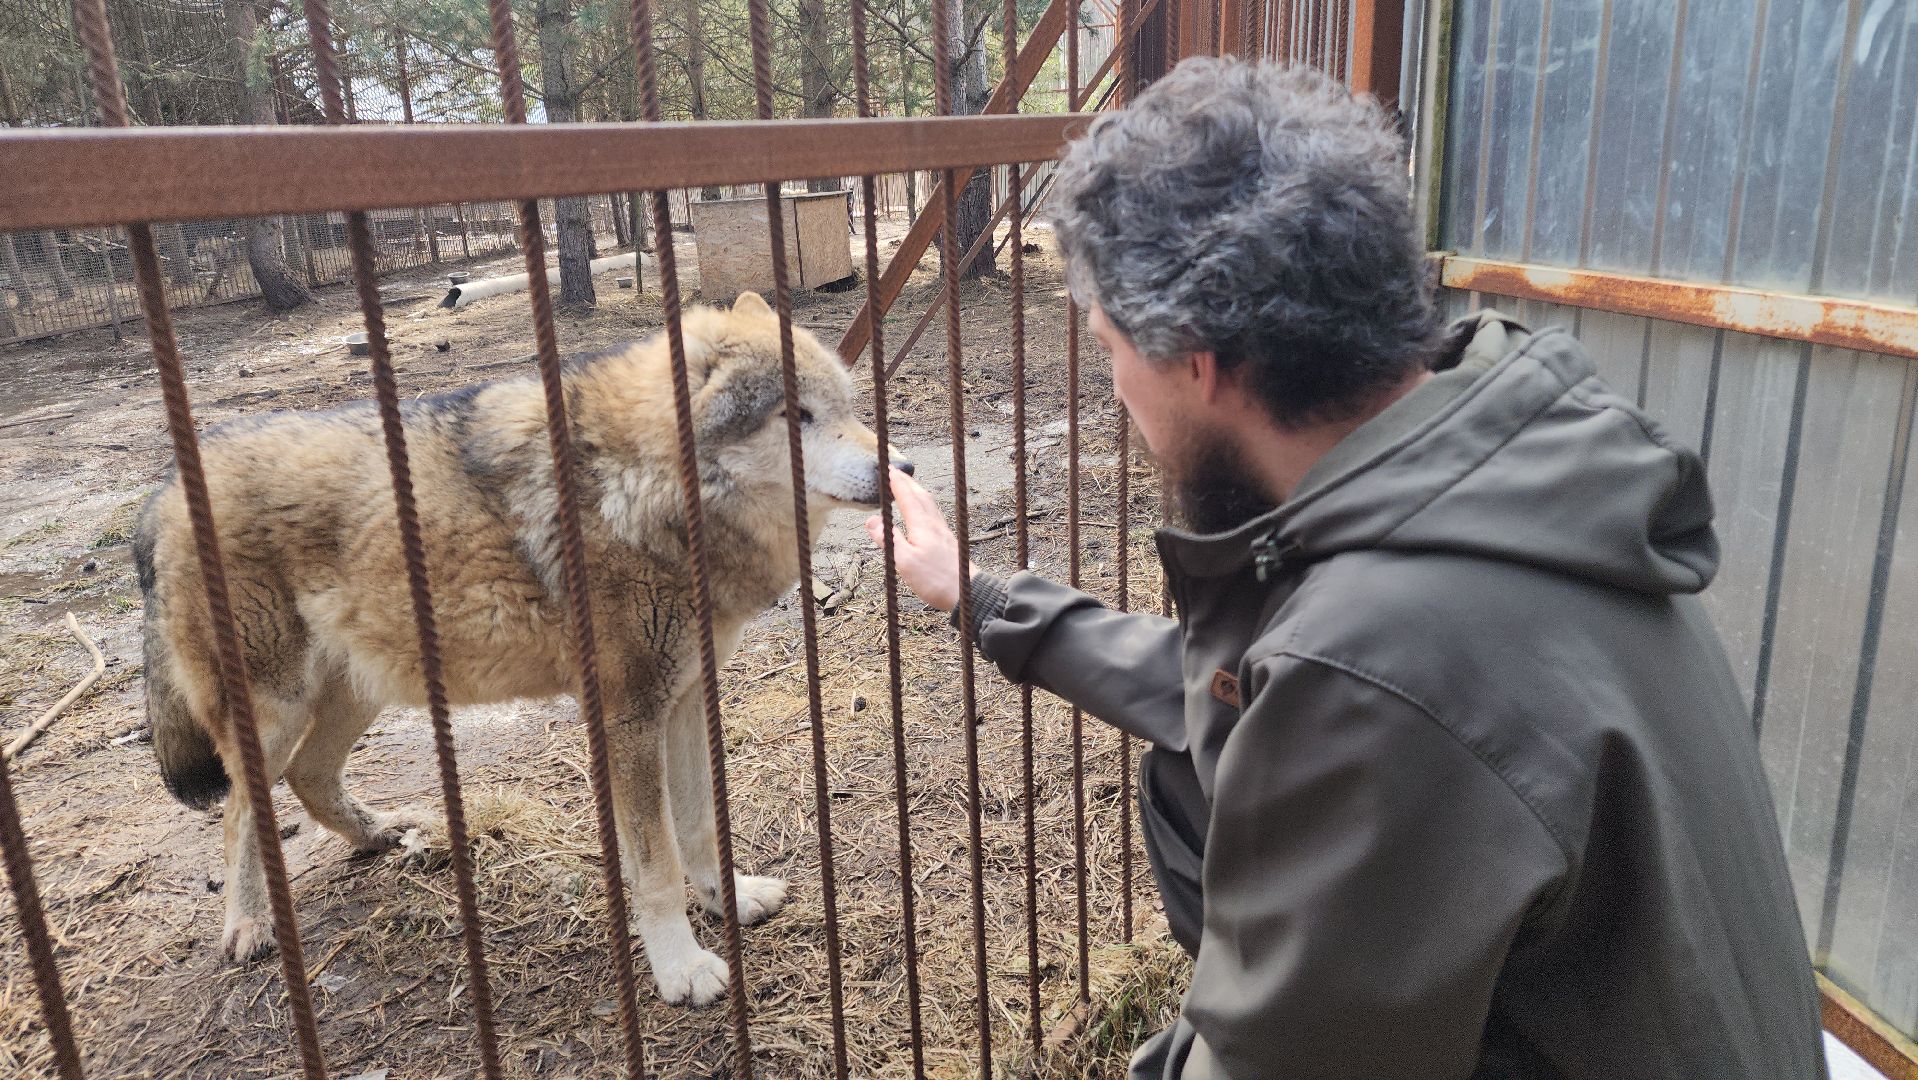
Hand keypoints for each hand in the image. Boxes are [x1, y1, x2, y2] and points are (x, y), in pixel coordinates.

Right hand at [864, 467, 974, 612]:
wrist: (967, 593)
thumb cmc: (936, 580)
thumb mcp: (905, 562)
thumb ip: (889, 540)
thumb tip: (872, 521)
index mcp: (922, 526)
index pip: (907, 498)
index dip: (897, 483)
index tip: (888, 470)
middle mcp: (934, 524)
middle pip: (920, 496)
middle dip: (907, 482)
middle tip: (896, 472)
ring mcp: (943, 532)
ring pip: (929, 504)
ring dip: (917, 491)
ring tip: (909, 486)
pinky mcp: (947, 541)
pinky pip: (934, 514)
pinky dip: (925, 505)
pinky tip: (925, 513)